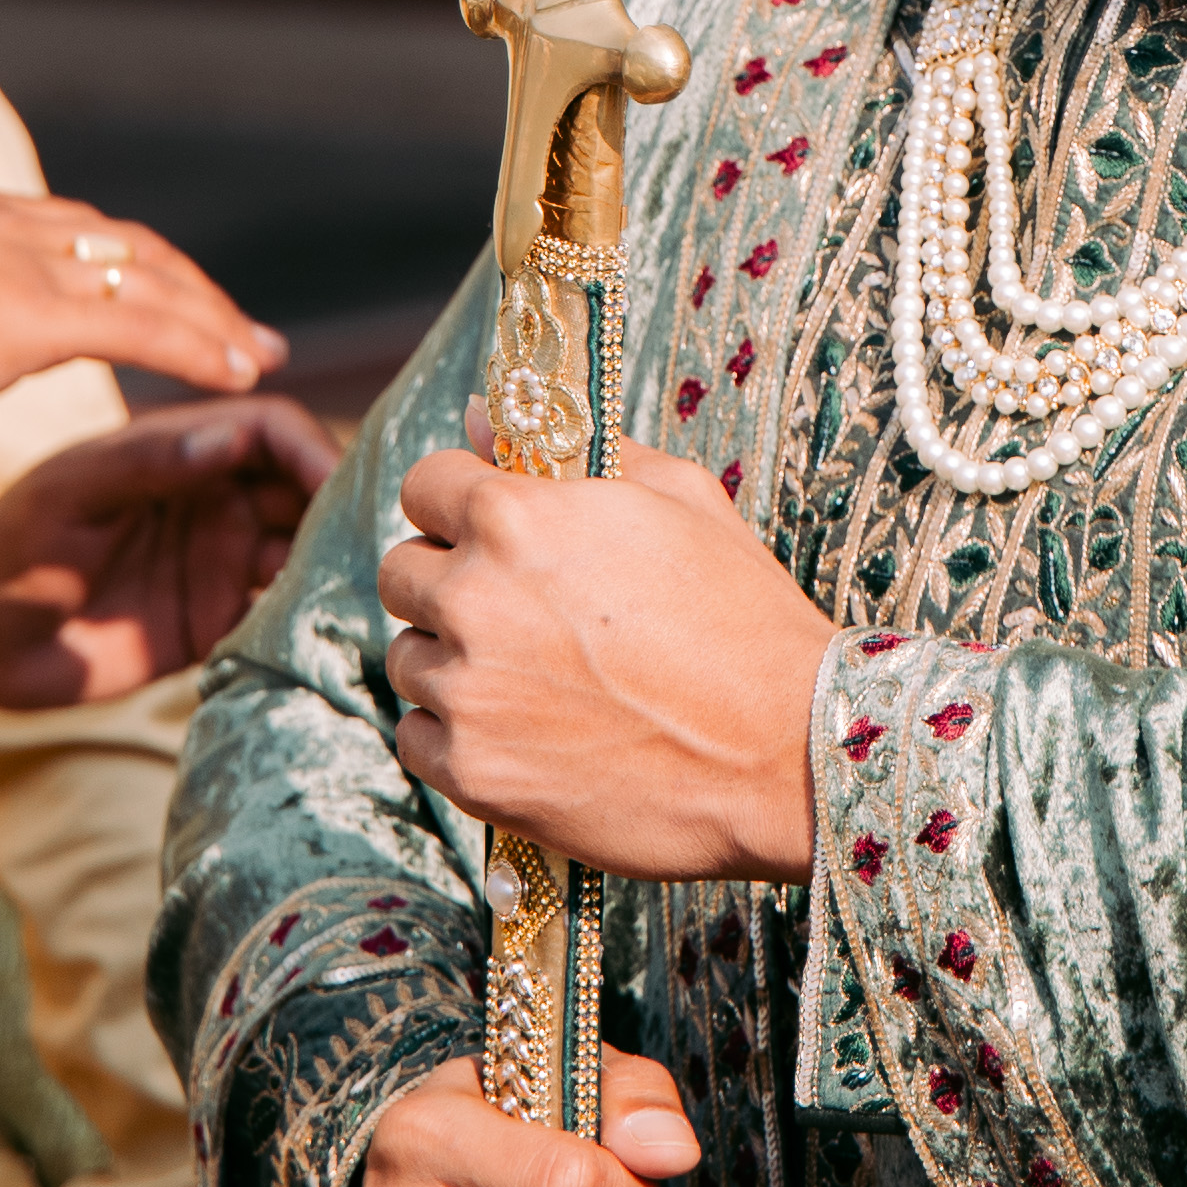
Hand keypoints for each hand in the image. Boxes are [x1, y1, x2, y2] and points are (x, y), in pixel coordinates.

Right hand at [0, 183, 286, 432]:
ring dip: (211, 319)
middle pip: (126, 246)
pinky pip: (144, 324)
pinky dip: (199, 346)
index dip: (131, 266)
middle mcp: (0, 219)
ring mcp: (19, 259)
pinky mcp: (31, 312)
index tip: (170, 299)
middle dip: (190, 287)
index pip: (72, 231)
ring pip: (149, 279)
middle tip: (242, 331)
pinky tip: (236, 376)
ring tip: (255, 357)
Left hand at [0, 397, 333, 710]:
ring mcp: (216, 559)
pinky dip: (308, 612)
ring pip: (303, 547)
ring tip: (364, 588)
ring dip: (333, 561)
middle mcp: (212, 497)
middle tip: (375, 542)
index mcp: (180, 448)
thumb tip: (232, 436)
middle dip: (341, 505)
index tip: (333, 487)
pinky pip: (279, 609)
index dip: (309, 449)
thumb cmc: (9, 547)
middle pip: (303, 486)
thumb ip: (147, 463)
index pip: (269, 429)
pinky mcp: (215, 620)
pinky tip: (327, 627)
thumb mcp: (69, 494)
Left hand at [381, 437, 836, 879]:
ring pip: (408, 658)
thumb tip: (477, 414)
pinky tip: (523, 730)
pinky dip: (456, 733)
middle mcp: (475, 599)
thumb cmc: (744, 617)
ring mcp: (468, 692)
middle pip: (400, 572)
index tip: (490, 528)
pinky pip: (416, 737)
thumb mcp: (681, 499)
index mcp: (515, 517)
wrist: (787, 754)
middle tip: (517, 608)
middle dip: (447, 579)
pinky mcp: (472, 772)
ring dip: (453, 660)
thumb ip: (575, 448)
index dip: (460, 502)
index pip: (425, 485)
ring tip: (534, 676)